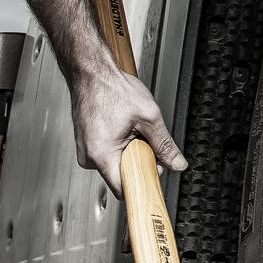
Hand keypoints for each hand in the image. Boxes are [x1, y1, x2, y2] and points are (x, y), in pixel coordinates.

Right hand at [70, 59, 185, 194]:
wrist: (91, 73)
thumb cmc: (111, 89)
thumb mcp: (148, 117)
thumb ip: (165, 144)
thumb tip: (177, 163)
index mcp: (102, 155)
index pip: (124, 189)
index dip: (143, 183)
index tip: (153, 174)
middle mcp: (88, 157)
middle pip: (121, 175)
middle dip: (138, 162)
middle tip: (143, 140)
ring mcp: (85, 151)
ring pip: (115, 164)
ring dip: (128, 151)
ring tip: (129, 128)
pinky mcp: (86, 144)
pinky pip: (107, 154)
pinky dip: (118, 144)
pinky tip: (120, 127)